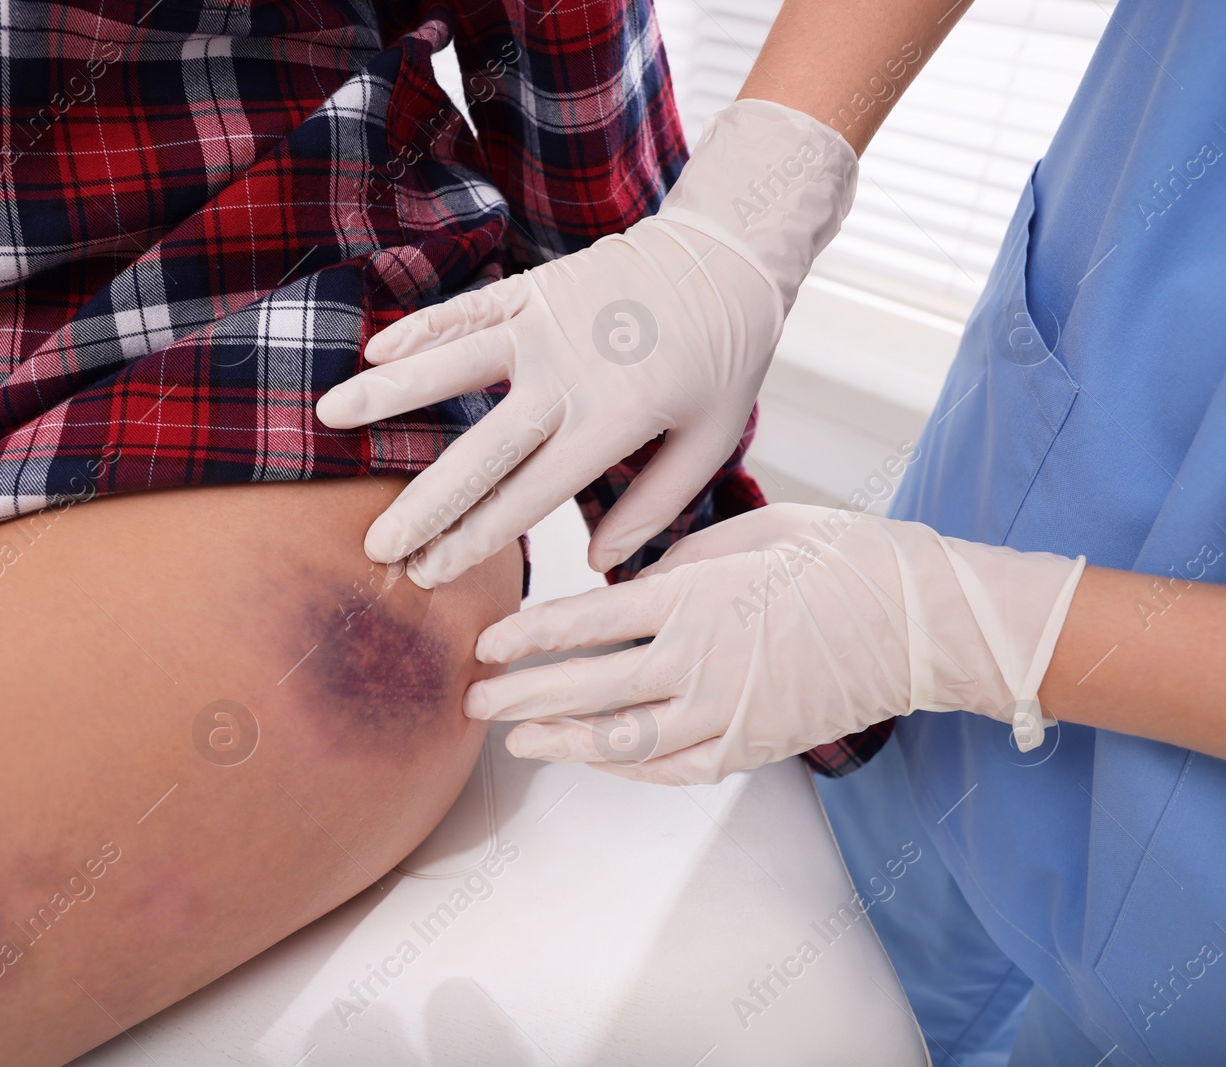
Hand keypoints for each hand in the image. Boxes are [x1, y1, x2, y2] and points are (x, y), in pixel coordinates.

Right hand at [316, 100, 857, 587]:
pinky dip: (420, 330)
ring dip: (389, 393)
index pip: (530, 496)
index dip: (475, 539)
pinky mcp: (535, 288)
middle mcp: (571, 375)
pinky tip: (374, 353)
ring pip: (454, 365)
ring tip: (330, 418)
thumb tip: (599, 561)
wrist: (730, 255)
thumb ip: (655, 505)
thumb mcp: (710, 440)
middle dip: (425, 504)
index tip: (430, 573)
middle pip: (483, 450)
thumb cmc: (725, 357)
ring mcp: (546, 325)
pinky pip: (467, 310)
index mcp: (615, 421)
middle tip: (377, 545)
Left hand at [464, 503, 1086, 784]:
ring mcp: (726, 712)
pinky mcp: (752, 747)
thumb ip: (681, 555)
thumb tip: (629, 581)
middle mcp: (700, 661)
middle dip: (522, 694)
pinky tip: (593, 759)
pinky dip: (625, 766)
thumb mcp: (755, 529)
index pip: (585, 623)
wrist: (927, 621)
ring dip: (561, 740)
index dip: (528, 636)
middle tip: (475, 700)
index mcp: (696, 595)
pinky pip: (672, 767)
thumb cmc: (847, 558)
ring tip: (516, 739)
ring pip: (621, 739)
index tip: (489, 643)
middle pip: (587, 685)